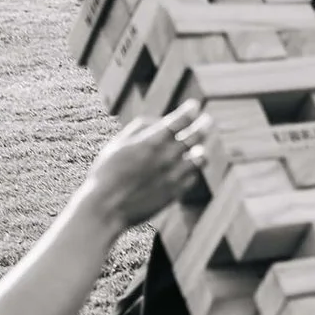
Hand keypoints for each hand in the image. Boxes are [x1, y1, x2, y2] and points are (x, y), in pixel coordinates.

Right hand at [81, 102, 207, 228]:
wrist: (106, 208)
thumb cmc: (106, 173)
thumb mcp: (117, 144)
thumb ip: (139, 129)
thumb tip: (159, 122)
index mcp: (152, 141)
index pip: (180, 119)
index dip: (190, 110)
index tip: (194, 106)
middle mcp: (167, 157)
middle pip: (196, 135)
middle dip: (204, 125)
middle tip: (207, 121)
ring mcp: (174, 176)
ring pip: (201, 158)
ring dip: (201, 150)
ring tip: (199, 148)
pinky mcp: (176, 193)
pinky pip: (192, 177)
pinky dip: (192, 171)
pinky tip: (187, 169)